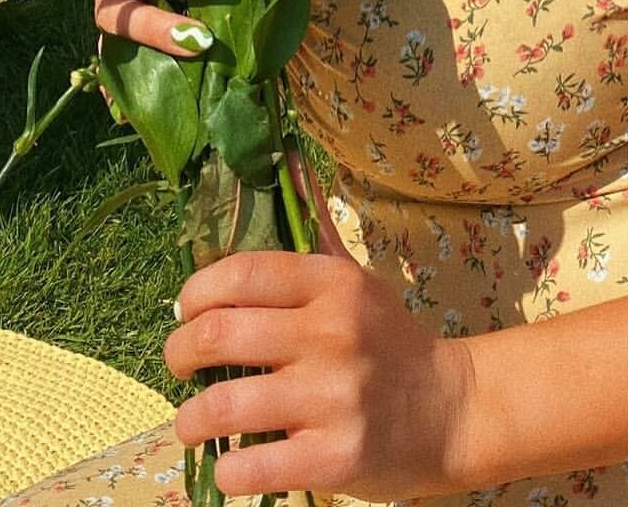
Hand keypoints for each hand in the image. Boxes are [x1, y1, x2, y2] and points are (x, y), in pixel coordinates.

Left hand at [163, 176, 477, 499]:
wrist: (449, 411)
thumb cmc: (389, 342)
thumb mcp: (357, 280)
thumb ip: (314, 231)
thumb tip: (287, 158)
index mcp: (333, 286)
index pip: (241, 273)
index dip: (195, 292)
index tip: (186, 311)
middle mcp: (332, 334)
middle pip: (217, 335)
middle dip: (178, 353)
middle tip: (181, 364)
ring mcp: (333, 398)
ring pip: (222, 407)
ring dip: (190, 419)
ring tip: (194, 420)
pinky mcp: (335, 459)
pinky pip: (249, 468)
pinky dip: (225, 470)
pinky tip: (232, 462)